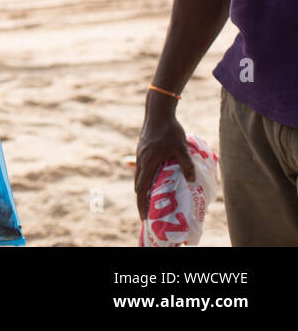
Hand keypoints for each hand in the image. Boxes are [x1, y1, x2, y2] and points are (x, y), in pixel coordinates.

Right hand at [134, 104, 194, 219]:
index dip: (142, 204)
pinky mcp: (143, 150)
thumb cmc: (169, 130)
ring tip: (149, 201)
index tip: (144, 218)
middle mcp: (141, 161)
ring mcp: (140, 155)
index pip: (142, 189)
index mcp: (147, 163)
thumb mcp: (181, 148)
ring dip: (143, 190)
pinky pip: (141, 169)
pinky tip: (152, 180)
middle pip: (138, 186)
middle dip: (141, 201)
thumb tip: (191, 181)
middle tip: (147, 215)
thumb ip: (186, 165)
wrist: (157, 112)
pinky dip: (144, 179)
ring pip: (139, 177)